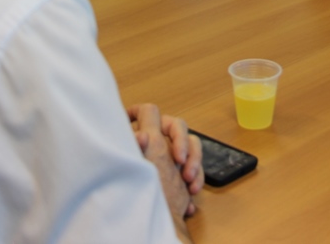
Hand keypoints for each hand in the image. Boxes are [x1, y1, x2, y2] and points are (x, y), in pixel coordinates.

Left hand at [129, 104, 201, 218]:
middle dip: (183, 143)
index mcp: (145, 132)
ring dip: (195, 163)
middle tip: (180, 160)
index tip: (152, 132)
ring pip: (193, 146)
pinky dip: (197, 181)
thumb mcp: (134, 164)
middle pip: (179, 126)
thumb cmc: (132, 187)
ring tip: (190, 183)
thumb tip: (141, 136)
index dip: (149, 114)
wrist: (143, 216)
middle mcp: (161, 139)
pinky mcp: (184, 170)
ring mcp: (174, 155)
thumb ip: (134, 147)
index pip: (148, 112)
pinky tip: (190, 198)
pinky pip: (197, 168)